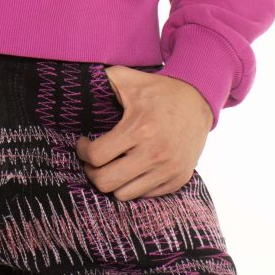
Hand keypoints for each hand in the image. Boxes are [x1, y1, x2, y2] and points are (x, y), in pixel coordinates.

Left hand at [75, 68, 213, 200]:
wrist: (198, 100)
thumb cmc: (159, 90)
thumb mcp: (128, 79)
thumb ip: (102, 80)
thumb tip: (77, 83)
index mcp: (139, 129)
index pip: (97, 156)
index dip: (82, 151)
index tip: (83, 143)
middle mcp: (154, 153)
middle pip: (106, 182)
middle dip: (91, 171)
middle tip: (92, 159)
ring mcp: (168, 170)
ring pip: (124, 194)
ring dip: (112, 181)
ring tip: (110, 165)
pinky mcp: (178, 180)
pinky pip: (145, 195)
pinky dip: (133, 185)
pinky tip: (130, 168)